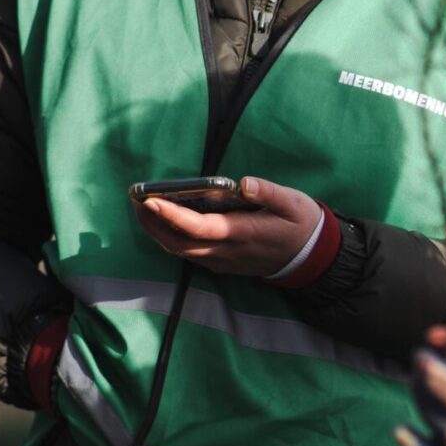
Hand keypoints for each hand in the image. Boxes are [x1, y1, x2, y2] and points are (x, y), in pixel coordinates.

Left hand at [132, 175, 321, 278]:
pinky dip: (169, 237)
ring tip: (141, 206)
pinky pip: (188, 253)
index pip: (199, 227)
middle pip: (179, 242)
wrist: (310, 258)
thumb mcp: (294, 203)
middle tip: (135, 198)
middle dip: (152, 222)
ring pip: (180, 250)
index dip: (172, 215)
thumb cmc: (301, 225)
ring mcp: (222, 261)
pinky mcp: (221, 263)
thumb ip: (269, 193)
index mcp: (242, 234)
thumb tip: (244, 182)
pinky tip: (162, 221)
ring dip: (157, 231)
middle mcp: (227, 252)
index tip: (150, 200)